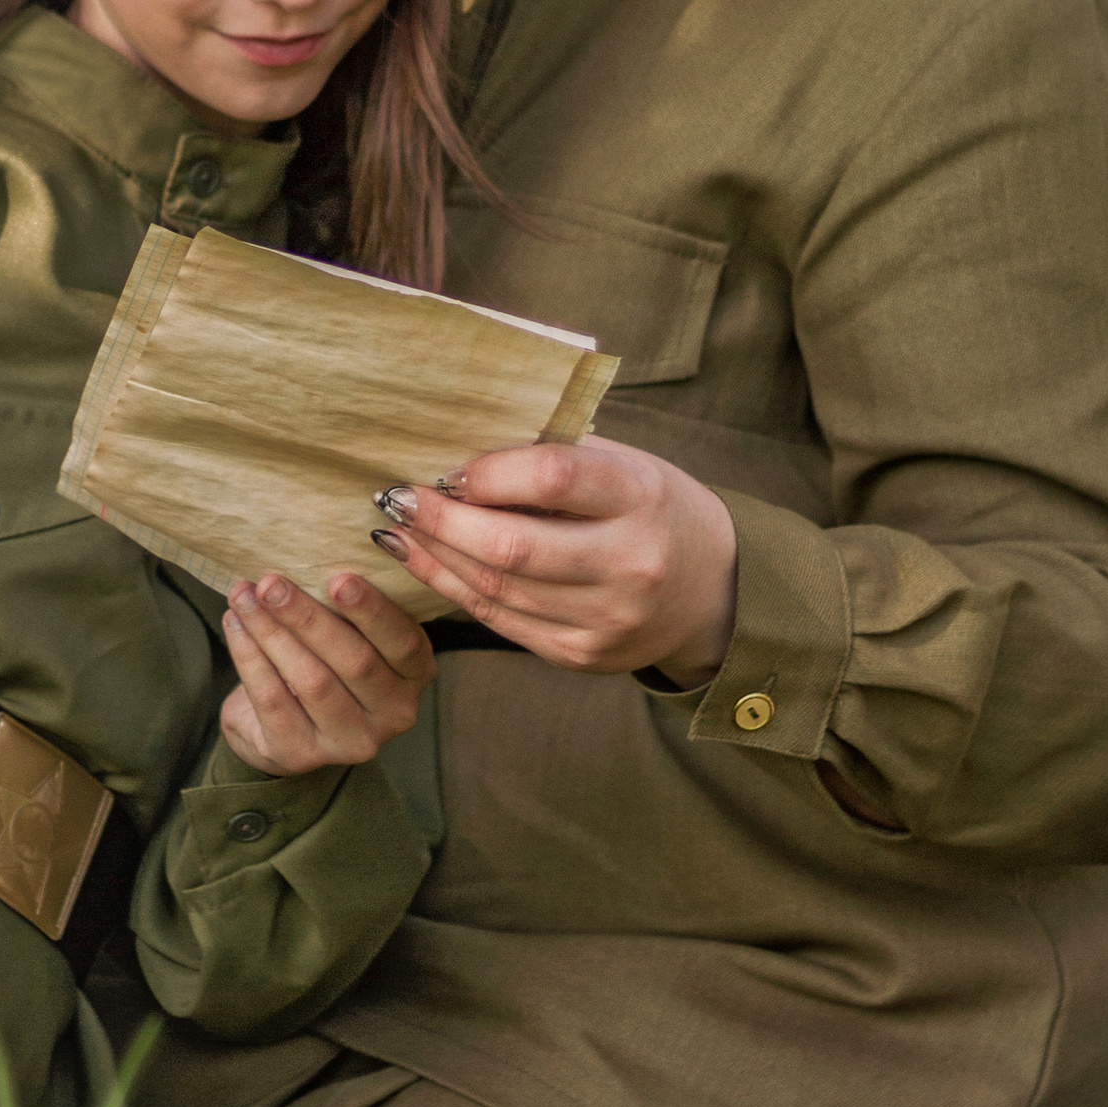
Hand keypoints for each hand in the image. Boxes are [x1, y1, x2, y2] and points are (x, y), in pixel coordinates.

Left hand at [219, 568, 435, 771]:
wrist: (283, 723)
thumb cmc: (326, 658)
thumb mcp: (354, 631)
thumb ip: (350, 602)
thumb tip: (316, 546)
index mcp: (415, 673)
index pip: (402, 642)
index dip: (372, 611)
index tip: (339, 578)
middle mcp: (393, 713)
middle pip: (354, 662)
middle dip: (307, 617)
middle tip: (271, 582)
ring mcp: (350, 741)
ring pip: (310, 681)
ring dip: (271, 633)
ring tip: (243, 596)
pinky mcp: (302, 754)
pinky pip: (273, 700)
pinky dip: (249, 658)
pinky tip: (235, 624)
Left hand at [369, 437, 738, 682]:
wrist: (711, 590)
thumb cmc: (651, 507)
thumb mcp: (624, 466)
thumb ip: (556, 457)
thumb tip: (458, 450)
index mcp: (642, 497)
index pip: (554, 479)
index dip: (489, 472)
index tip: (445, 466)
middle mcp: (630, 564)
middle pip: (513, 547)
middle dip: (442, 521)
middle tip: (396, 497)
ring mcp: (607, 619)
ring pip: (497, 591)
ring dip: (435, 558)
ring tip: (396, 529)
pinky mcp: (584, 656)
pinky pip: (502, 622)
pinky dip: (453, 591)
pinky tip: (424, 564)